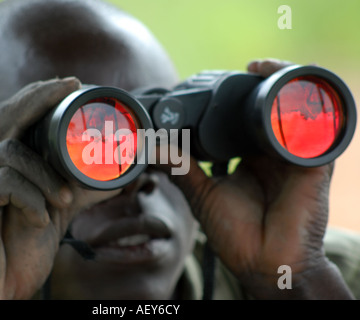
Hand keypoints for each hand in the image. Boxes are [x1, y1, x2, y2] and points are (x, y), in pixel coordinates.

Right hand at [0, 78, 119, 298]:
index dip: (37, 96)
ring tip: (62, 200)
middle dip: (39, 97)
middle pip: (5, 117)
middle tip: (69, 86)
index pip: (11, 117)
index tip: (69, 83)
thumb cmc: (17, 251)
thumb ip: (78, 191)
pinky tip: (40, 219)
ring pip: (11, 154)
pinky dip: (33, 199)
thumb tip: (114, 178)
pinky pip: (5, 184)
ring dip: (46, 175)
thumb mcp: (53, 212)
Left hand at [166, 59, 353, 298]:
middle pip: (269, 111)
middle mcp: (274, 155)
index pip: (246, 122)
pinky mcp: (313, 164)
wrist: (265, 263)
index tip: (218, 86)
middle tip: (241, 69)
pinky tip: (285, 86)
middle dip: (258, 88)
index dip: (235, 103)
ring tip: (258, 67)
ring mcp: (294, 157)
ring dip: (280, 86)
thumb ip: (181, 167)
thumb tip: (153, 144)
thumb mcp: (202, 193)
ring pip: (294, 111)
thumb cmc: (236, 234)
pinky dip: (303, 103)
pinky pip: (317, 126)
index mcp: (252, 160)